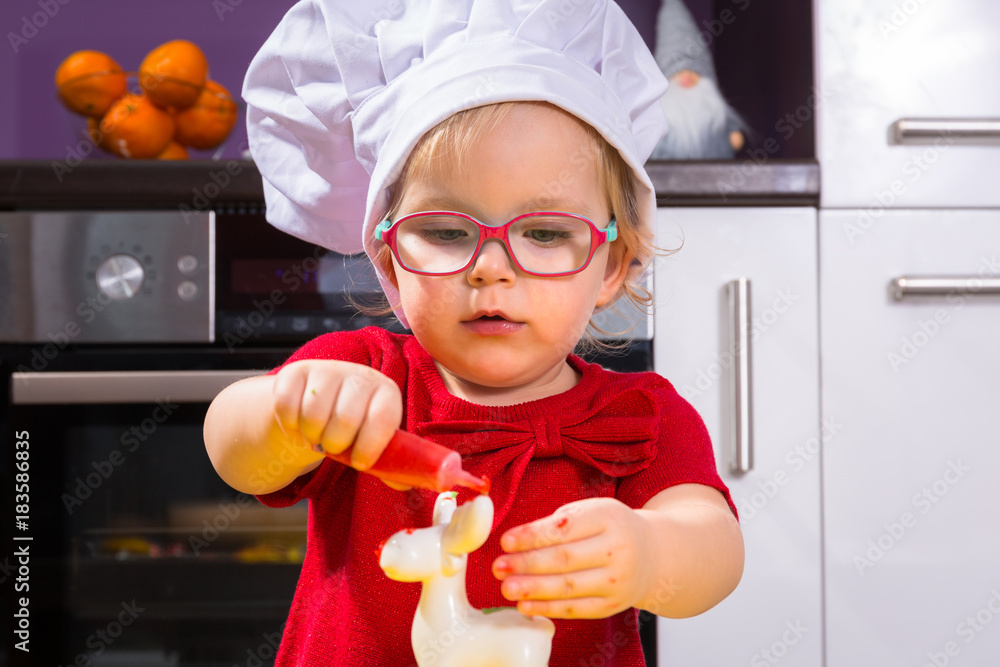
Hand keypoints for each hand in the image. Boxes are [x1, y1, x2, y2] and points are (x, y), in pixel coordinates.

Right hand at [271, 360, 404, 487]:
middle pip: (346, 419)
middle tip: (334, 448)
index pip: (382, 418)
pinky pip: (286, 405)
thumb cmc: (356, 429)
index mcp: (386, 392)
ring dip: (312, 436)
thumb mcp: (375, 442)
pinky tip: (298, 426)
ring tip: (317, 437)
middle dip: (336, 445)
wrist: (322, 403)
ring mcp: (327, 370)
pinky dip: (289, 425)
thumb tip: (404, 486)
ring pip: (313, 413)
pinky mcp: (296, 371)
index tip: (359, 464)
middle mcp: (359, 376)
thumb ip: (389, 465)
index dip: (370, 446)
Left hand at [491, 497, 652, 618]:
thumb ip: (558, 522)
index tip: (506, 541)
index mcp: (608, 517)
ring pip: (569, 586)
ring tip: (506, 587)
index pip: (564, 528)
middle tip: (498, 567)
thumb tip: (516, 541)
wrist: (652, 554)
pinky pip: (576, 608)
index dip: (533, 536)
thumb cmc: (609, 528)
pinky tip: (526, 605)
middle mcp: (617, 549)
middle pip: (565, 559)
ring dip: (533, 588)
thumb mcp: (591, 511)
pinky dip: (548, 608)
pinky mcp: (612, 605)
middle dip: (527, 564)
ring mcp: (617, 580)